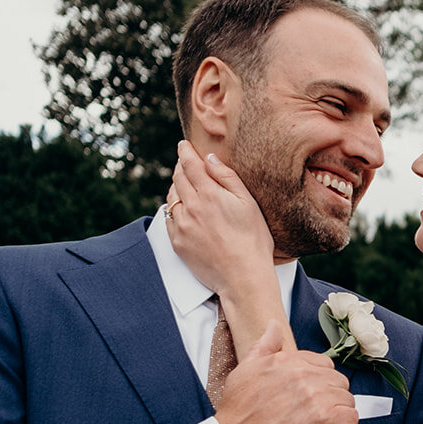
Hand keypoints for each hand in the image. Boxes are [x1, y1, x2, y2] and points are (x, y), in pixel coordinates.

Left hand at [166, 141, 273, 295]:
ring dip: (176, 187)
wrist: (243, 278)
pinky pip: (169, 218)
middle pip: (178, 178)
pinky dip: (173, 209)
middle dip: (181, 167)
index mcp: (209, 194)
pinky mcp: (177, 242)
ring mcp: (182, 225)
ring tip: (184, 186)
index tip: (183, 146)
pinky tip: (182, 210)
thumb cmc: (253, 241)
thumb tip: (209, 159)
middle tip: (185, 163)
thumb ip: (227, 178)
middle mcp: (191, 207)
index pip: (190, 164)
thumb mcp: (248, 204)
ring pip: (171, 197)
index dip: (185, 152)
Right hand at [216, 325, 359, 423]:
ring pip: (347, 400)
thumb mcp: (244, 371)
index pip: (324, 364)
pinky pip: (351, 418)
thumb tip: (274, 325)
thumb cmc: (237, 413)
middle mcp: (303, 375)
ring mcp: (315, 397)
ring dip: (340, 413)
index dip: (321, 382)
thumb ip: (264, 347)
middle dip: (332, 397)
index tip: (312, 396)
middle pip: (339, 381)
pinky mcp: (324, 421)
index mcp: (288, 361)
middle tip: (318, 413)